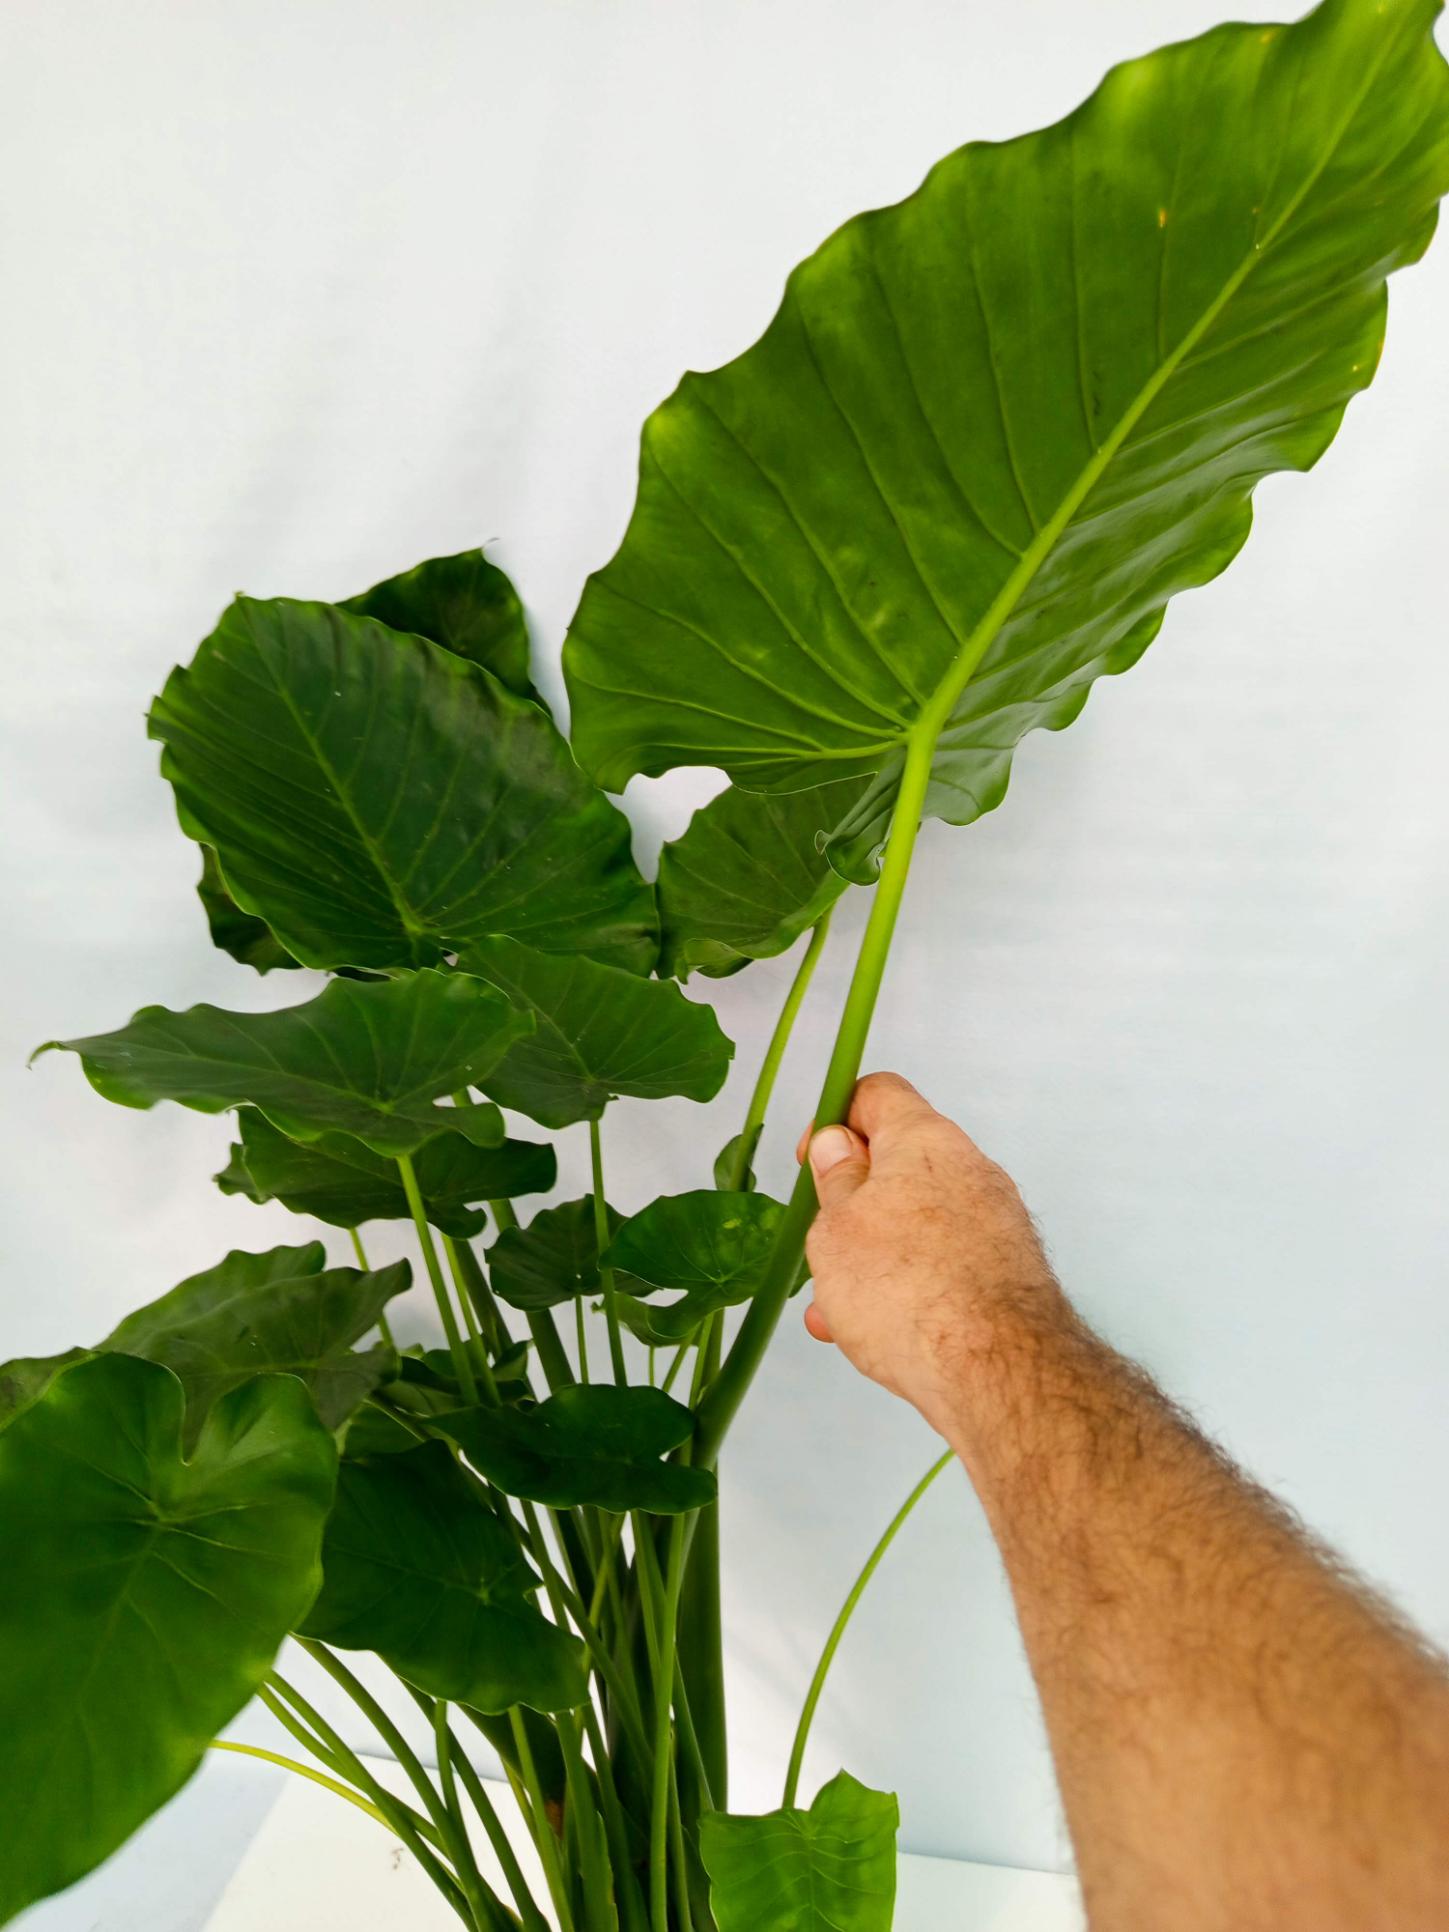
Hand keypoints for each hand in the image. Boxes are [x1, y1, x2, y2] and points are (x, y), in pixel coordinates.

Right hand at [799, 1072, 1064, 1434]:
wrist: (998, 1371)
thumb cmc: (905, 1290)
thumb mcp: (837, 1230)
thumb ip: (835, 1181)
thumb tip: (838, 1143)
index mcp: (925, 1140)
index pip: (878, 1094)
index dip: (836, 1118)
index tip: (812, 1162)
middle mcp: (970, 1169)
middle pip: (900, 1164)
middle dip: (853, 1204)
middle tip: (821, 1246)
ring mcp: (996, 1221)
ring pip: (918, 1222)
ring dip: (874, 1254)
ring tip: (836, 1309)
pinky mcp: (1009, 1270)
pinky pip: (946, 1263)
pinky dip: (910, 1284)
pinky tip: (877, 1331)